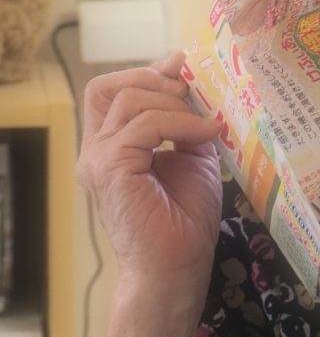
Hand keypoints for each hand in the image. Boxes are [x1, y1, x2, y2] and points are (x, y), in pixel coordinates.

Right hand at [77, 51, 223, 303]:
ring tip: (205, 125)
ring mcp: (98, 160)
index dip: (148, 73)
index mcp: (112, 143)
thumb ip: (185, 115)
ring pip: (128, 101)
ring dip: (175, 104)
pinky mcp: (110, 170)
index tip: (187, 72)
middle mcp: (97, 149)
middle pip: (108, 87)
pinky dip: (180, 123)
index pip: (112, 89)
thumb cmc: (185, 216)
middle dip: (156, 81)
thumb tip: (184, 69)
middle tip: (194, 97)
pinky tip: (206, 135)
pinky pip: (143, 126)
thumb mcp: (192, 151)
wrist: (177, 266)